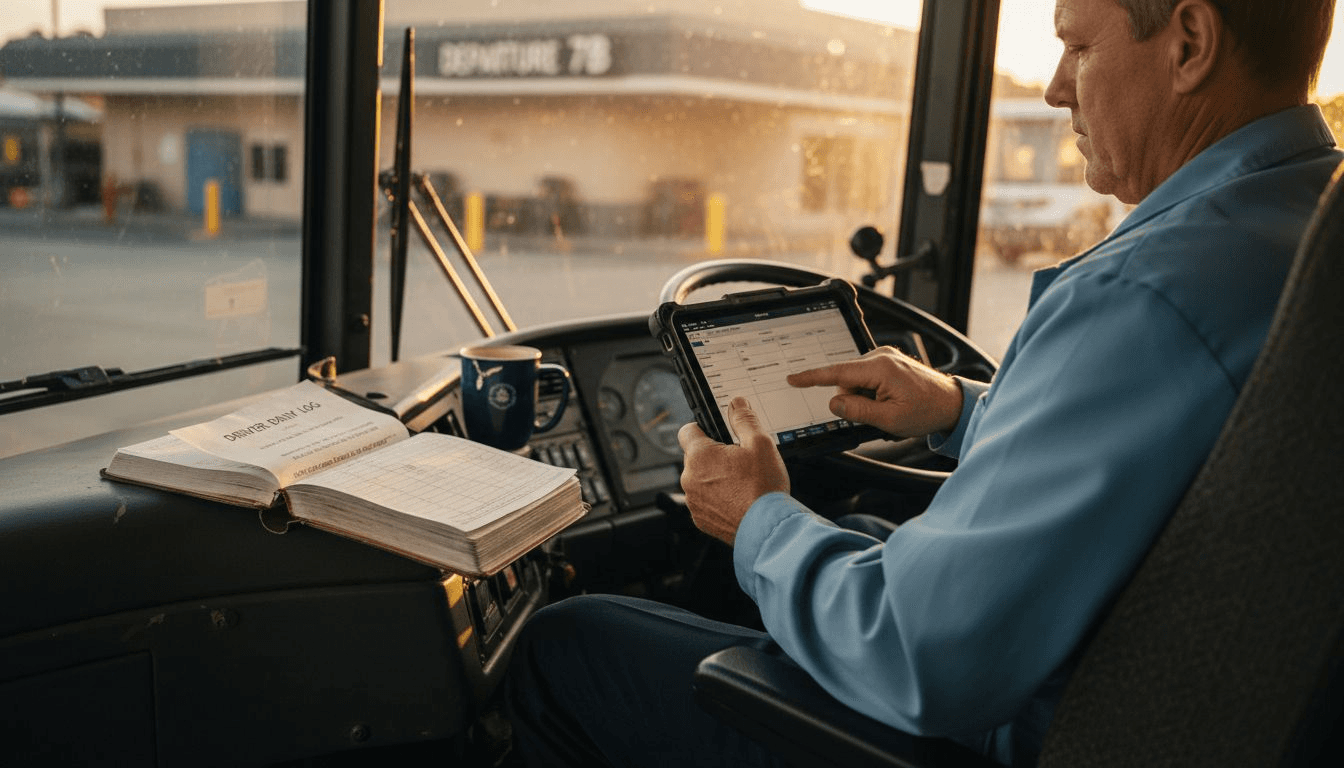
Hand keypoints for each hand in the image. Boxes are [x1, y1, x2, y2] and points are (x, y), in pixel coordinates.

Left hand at [677, 397, 789, 545]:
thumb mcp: (760, 443)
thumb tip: (736, 403)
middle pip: (695, 457)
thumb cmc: (763, 488)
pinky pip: (705, 501)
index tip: (716, 432)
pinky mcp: (701, 520)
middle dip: (714, 455)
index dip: (702, 427)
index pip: (687, 430)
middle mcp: (690, 479)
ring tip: (741, 482)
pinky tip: (738, 499)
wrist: (767, 529)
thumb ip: (744, 419)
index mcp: (699, 456)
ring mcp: (694, 502)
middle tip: (739, 460)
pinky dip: (718, 499)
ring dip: (715, 478)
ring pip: (700, 480)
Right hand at [786, 347, 963, 437]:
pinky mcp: (887, 361)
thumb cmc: (926, 411)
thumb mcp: (889, 419)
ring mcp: (885, 356)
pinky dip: (869, 391)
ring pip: (854, 380)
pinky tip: (888, 398)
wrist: (950, 403)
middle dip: (853, 399)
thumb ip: (857, 410)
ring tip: (888, 405)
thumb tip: (835, 403)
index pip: (837, 372)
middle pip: (845, 379)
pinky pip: (864, 377)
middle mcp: (881, 356)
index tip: (794, 378)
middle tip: (877, 413)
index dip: (812, 377)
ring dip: (862, 396)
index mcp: (880, 368)